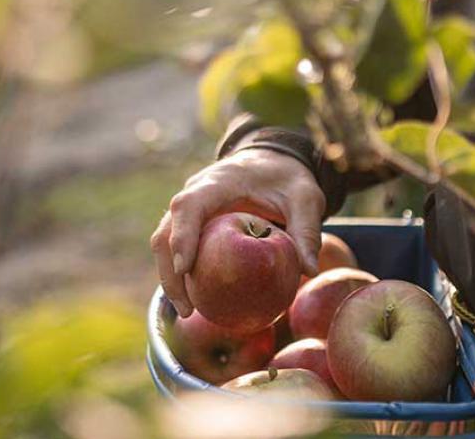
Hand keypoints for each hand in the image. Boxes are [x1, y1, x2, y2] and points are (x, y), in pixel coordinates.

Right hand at [150, 148, 325, 317]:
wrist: (273, 162)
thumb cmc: (288, 179)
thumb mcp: (306, 199)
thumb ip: (307, 231)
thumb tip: (310, 272)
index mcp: (220, 181)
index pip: (189, 205)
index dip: (182, 235)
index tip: (184, 269)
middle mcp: (196, 192)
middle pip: (166, 229)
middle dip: (170, 270)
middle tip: (187, 308)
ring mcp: (191, 209)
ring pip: (164, 242)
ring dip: (171, 278)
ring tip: (188, 312)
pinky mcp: (194, 224)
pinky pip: (178, 249)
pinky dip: (183, 275)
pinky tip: (198, 303)